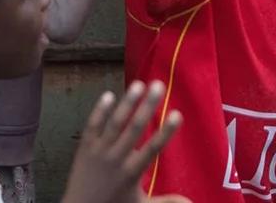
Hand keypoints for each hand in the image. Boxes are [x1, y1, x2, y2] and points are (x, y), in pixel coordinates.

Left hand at [58, 81, 187, 202]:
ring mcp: (98, 152)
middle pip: (134, 129)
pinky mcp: (84, 149)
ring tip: (138, 84)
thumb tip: (191, 202)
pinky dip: (99, 111)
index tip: (177, 114)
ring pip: (115, 123)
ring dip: (127, 103)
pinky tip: (108, 95)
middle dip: (147, 106)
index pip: (152, 148)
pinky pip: (92, 126)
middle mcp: (116, 158)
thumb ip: (166, 202)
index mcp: (132, 172)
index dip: (166, 131)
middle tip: (159, 86)